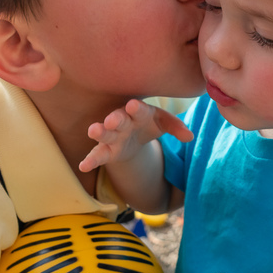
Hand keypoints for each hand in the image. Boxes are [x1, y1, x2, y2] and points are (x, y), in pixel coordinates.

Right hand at [78, 98, 192, 172]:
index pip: (139, 110)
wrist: (134, 134)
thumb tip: (189, 137)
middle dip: (115, 119)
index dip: (136, 108)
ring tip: (92, 131)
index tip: (133, 105)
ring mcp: (113, 136)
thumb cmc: (148, 123)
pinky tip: (83, 166)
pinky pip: (97, 155)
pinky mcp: (106, 151)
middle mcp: (123, 122)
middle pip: (118, 119)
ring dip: (99, 132)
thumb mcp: (163, 123)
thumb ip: (176, 127)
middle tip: (111, 120)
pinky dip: (90, 160)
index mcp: (138, 113)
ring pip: (105, 134)